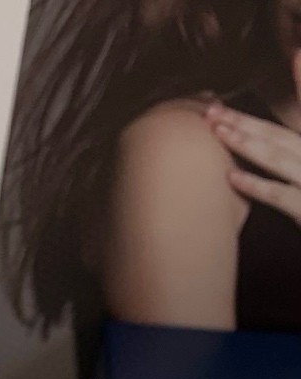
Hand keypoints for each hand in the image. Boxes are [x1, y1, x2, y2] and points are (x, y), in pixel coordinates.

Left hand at [207, 59, 300, 220]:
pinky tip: (231, 177)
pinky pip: (281, 196)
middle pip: (281, 134)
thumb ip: (293, 149)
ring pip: (280, 157)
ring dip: (248, 143)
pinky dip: (257, 185)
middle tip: (212, 109)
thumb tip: (258, 153)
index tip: (295, 55)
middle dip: (247, 120)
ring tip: (218, 131)